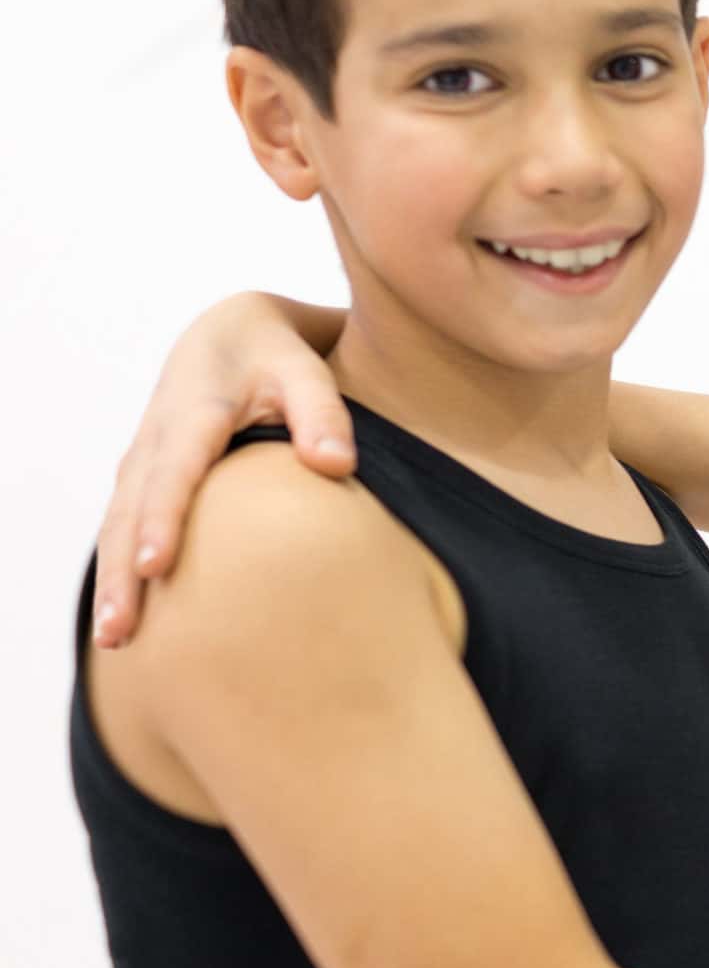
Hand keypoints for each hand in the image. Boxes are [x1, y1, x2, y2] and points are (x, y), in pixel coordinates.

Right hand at [94, 294, 350, 647]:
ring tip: (114, 639)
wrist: (232, 329)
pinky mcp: (144, 474)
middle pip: (132, 510)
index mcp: (196, 410)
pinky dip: (117, 566)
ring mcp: (144, 458)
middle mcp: (158, 438)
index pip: (176, 470)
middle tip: (120, 630)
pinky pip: (122, 524)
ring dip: (113, 580)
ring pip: (118, 523)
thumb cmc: (278, 354)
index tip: (156, 566)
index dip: (163, 517)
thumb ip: (324, 414)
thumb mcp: (306, 369)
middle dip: (123, 572)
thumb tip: (337, 467)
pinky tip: (124, 614)